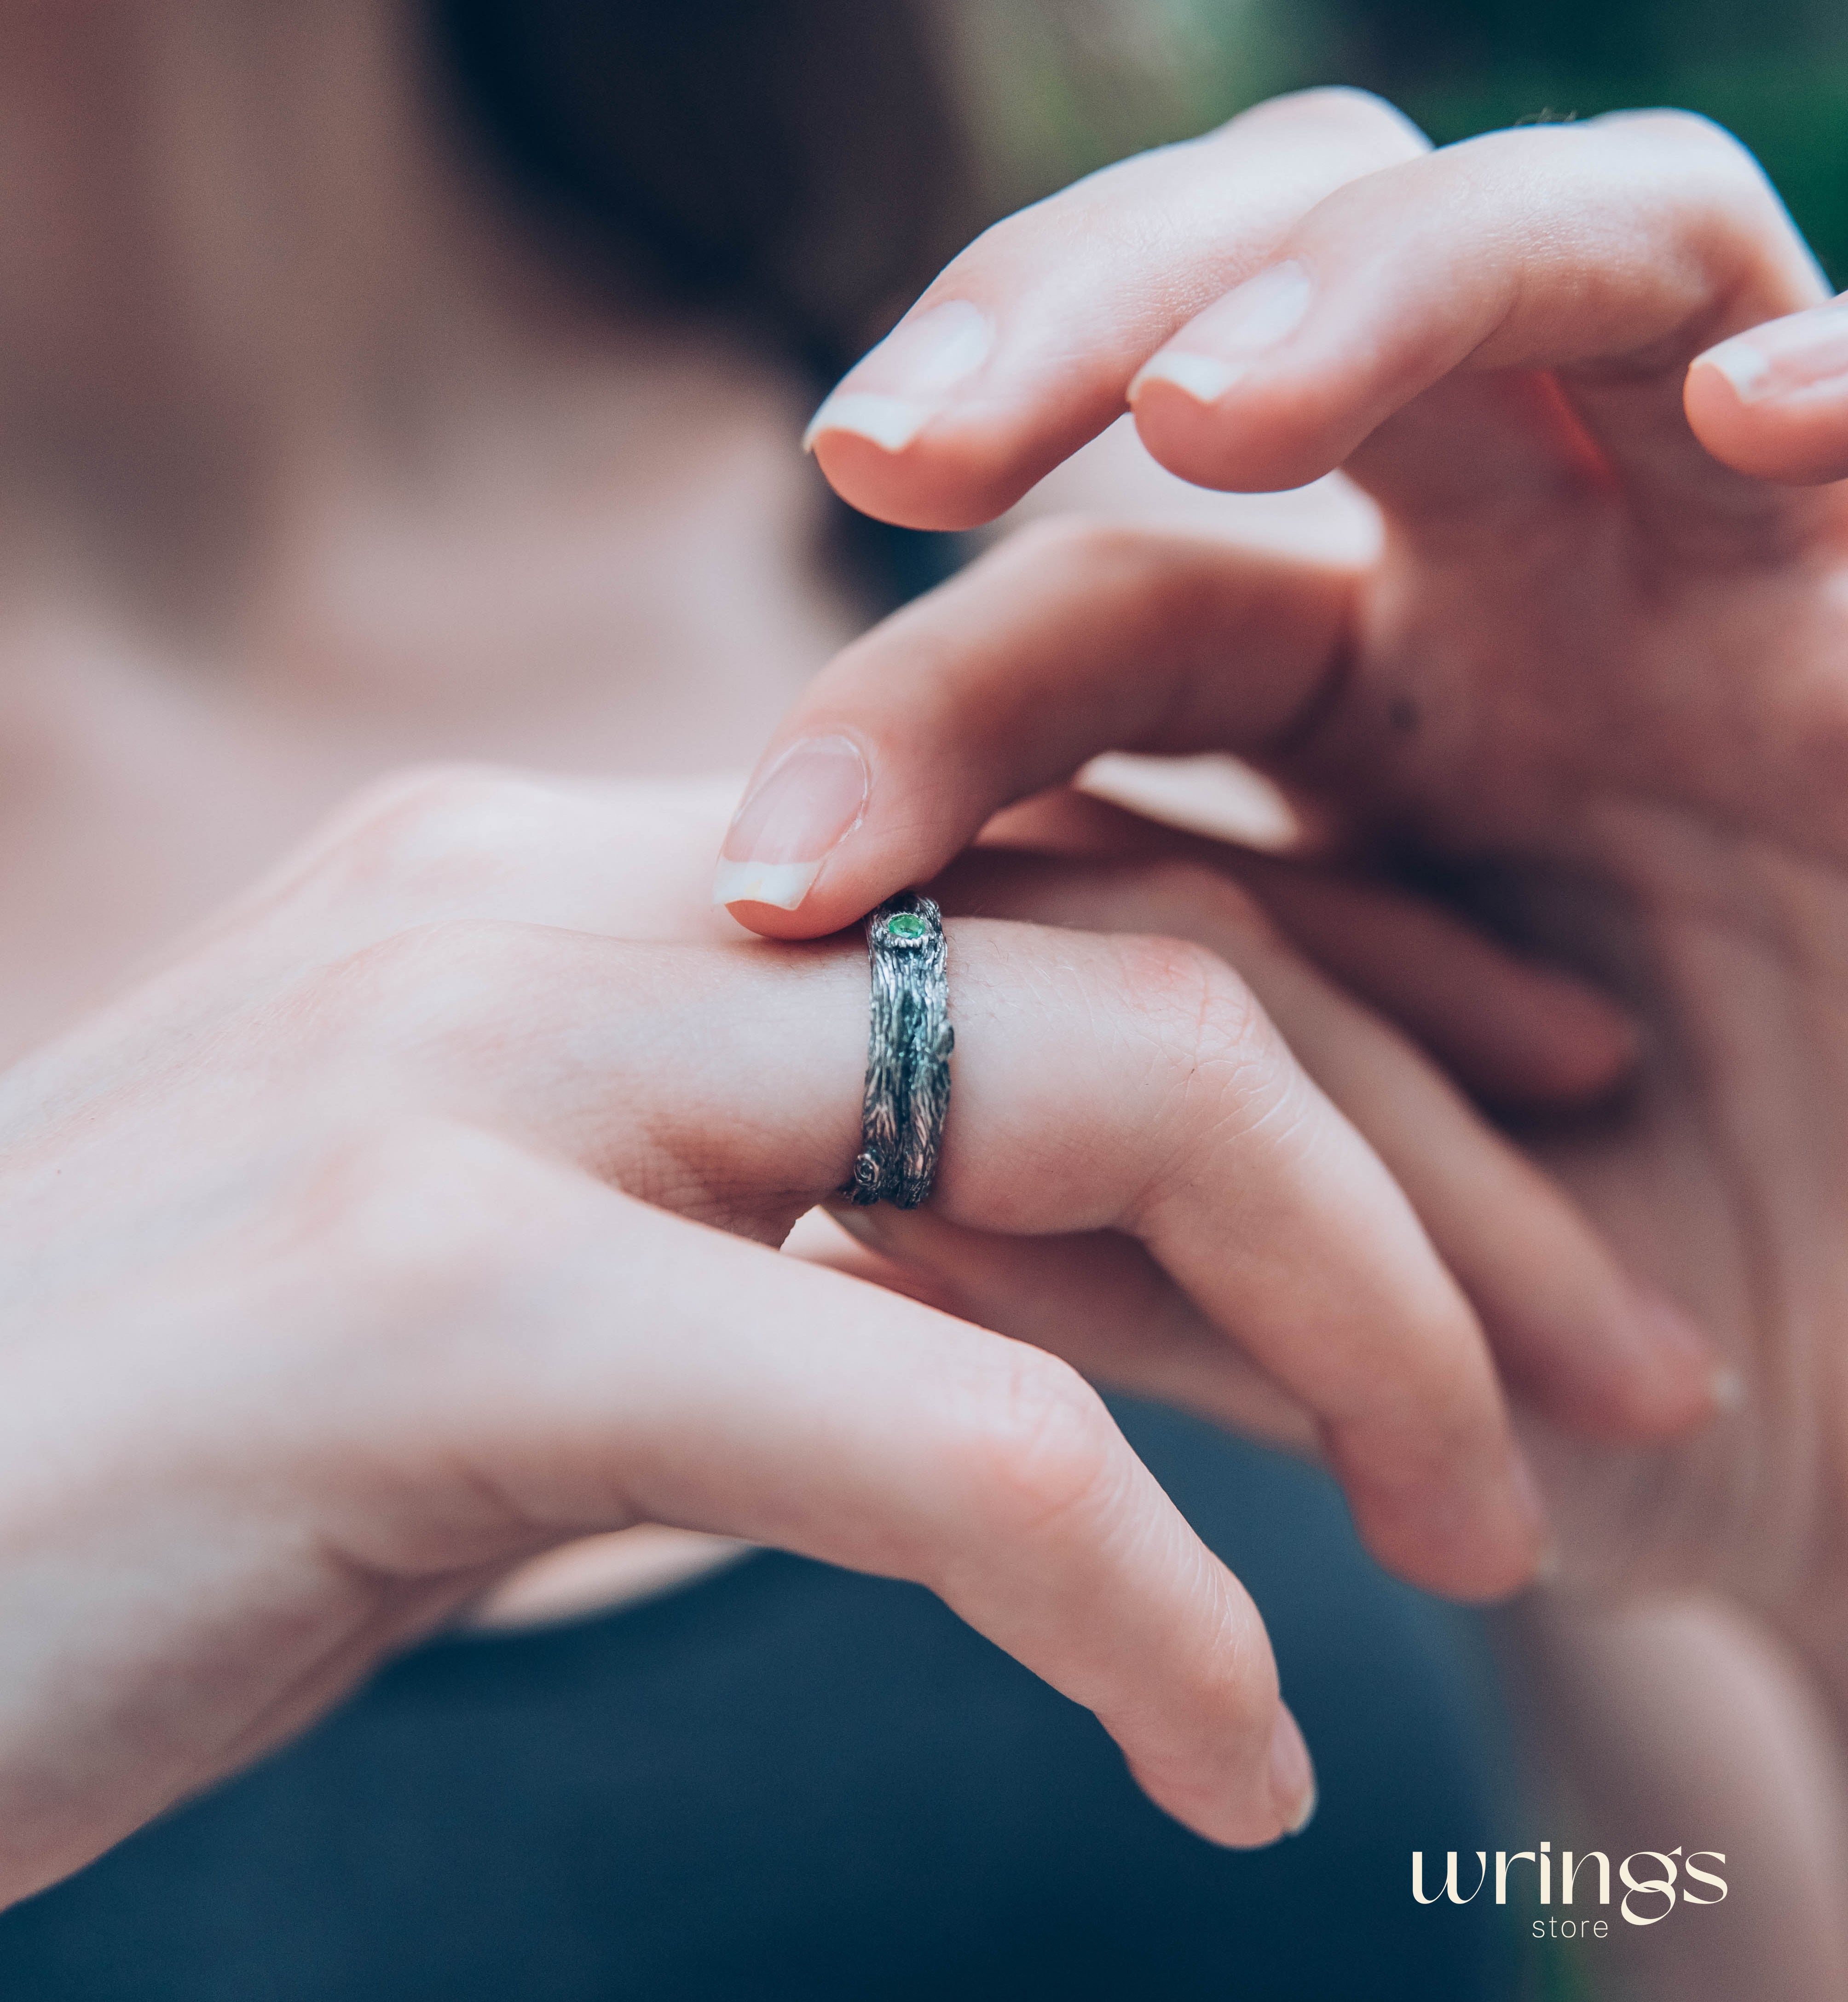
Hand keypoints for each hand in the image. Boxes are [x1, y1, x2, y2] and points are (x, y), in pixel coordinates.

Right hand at [0, 763, 1598, 1901]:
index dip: (1352, 969)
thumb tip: (1060, 1284)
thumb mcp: (519, 1270)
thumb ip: (765, 1215)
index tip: (1533, 1110)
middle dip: (1430, 1162)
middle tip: (1618, 1363)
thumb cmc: (161, 1447)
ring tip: (1499, 1530)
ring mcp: (478, 1087)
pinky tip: (1232, 1763)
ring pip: (1090, 1104)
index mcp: (573, 887)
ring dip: (1360, 1328)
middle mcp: (545, 914)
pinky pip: (934, 1423)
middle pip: (1140, 953)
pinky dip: (1137, 1602)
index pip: (1065, 851)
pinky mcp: (424, 1312)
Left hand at [732, 95, 1847, 1704]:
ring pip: (1575, 259)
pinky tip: (1760, 410)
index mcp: (1348, 742)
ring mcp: (1722, 594)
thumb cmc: (1571, 1400)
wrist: (1833, 1465)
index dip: (913, 703)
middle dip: (1070, 325)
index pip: (1098, 615)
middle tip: (878, 457)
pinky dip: (1840, 376)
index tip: (778, 872)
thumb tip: (820, 1176)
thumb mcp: (1302, 1307)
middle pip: (1282, 311)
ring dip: (1380, 288)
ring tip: (1199, 413)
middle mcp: (1522, 615)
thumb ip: (1088, 1221)